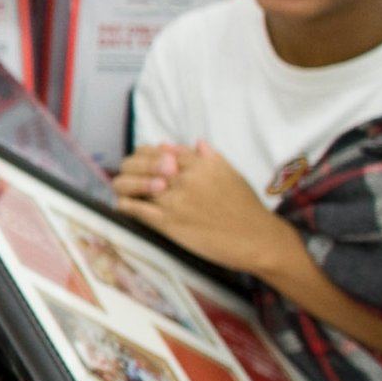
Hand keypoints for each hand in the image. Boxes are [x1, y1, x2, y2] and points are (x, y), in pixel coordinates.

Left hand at [113, 141, 299, 275]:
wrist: (257, 239)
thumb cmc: (246, 207)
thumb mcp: (231, 174)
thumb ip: (211, 157)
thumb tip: (196, 142)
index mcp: (199, 163)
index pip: (160, 150)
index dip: (148, 154)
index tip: (143, 160)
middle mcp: (184, 177)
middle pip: (142, 163)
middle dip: (132, 167)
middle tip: (129, 174)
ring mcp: (175, 199)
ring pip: (134, 184)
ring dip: (126, 185)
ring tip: (124, 190)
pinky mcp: (169, 222)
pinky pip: (136, 209)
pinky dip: (126, 206)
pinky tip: (125, 206)